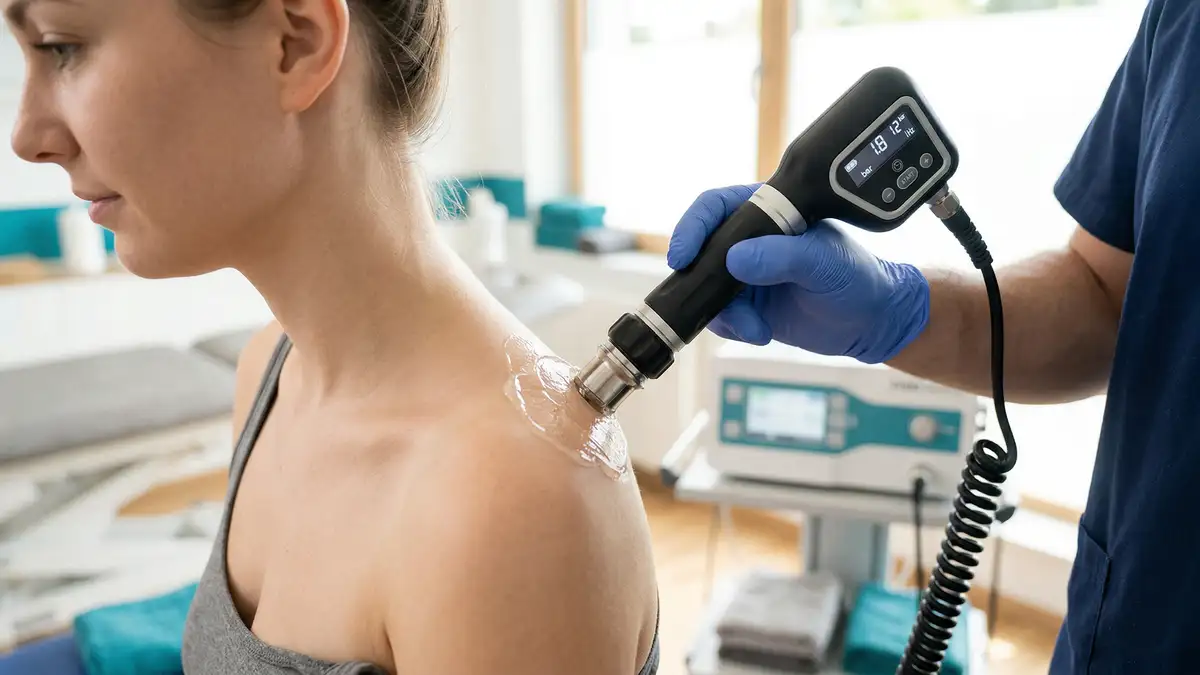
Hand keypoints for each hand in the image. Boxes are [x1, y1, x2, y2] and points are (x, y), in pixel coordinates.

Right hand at [666, 184, 929, 363]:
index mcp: (769, 212)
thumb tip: (736, 258)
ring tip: (755, 328)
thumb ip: (782, 257)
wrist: (872, 322)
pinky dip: (734, 328)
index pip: (716, 206)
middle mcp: (751, 239)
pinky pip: (720, 316)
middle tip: (705, 301)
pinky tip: (760, 332)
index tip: (683, 255)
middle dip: (699, 278)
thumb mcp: (824, 264)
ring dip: (724, 312)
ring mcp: (746, 274)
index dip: (693, 226)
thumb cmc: (857, 279)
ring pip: (706, 288)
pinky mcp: (747, 305)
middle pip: (701, 249)